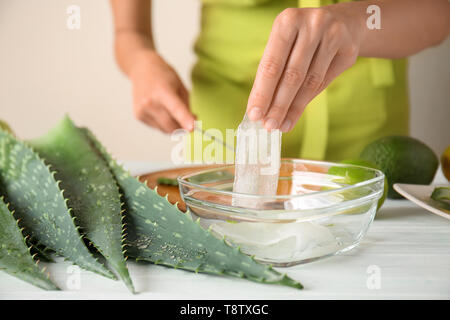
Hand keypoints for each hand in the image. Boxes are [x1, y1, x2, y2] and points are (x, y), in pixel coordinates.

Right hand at [129, 49, 194, 132]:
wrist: (141, 69)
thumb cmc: (164, 76)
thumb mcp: (180, 86)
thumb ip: (187, 106)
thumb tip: (192, 126)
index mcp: (163, 91)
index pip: (176, 108)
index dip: (185, 119)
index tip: (192, 128)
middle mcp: (150, 102)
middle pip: (171, 125)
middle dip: (182, 128)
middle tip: (190, 123)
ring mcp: (142, 110)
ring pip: (164, 130)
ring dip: (173, 126)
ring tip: (170, 110)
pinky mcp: (138, 116)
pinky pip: (157, 127)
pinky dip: (163, 124)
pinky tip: (160, 110)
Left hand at [246, 6, 363, 131]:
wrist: (345, 22)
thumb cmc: (303, 37)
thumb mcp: (284, 44)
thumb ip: (272, 71)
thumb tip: (260, 108)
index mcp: (288, 21)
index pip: (271, 64)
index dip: (262, 92)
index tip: (254, 114)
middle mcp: (312, 25)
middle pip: (292, 75)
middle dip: (278, 105)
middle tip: (268, 125)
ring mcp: (333, 36)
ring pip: (309, 82)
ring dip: (292, 108)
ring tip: (280, 125)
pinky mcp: (348, 50)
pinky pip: (324, 82)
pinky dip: (306, 103)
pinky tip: (294, 116)